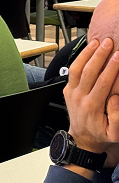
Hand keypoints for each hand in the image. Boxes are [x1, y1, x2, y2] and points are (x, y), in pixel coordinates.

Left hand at [65, 37, 118, 166]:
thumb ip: (117, 117)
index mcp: (93, 106)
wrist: (82, 139)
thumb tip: (115, 98)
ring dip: (87, 54)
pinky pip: (72, 72)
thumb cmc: (102, 135)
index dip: (111, 68)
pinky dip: (79, 59)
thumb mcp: (115, 133)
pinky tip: (87, 50)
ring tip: (97, 42)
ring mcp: (72, 92)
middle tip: (109, 43)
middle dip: (100, 56)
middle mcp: (80, 97)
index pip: (102, 83)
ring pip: (77, 69)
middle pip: (89, 72)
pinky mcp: (67, 89)